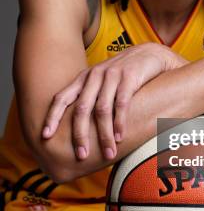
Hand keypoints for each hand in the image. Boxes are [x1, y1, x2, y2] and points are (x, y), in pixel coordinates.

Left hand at [42, 43, 186, 160]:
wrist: (152, 54)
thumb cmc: (126, 74)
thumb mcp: (104, 81)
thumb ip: (92, 96)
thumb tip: (79, 127)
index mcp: (84, 78)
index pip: (62, 97)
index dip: (52, 116)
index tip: (45, 136)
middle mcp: (95, 75)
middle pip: (81, 109)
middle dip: (80, 134)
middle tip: (81, 155)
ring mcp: (112, 75)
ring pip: (102, 110)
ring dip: (104, 135)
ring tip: (108, 153)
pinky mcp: (129, 77)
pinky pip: (121, 103)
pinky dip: (120, 122)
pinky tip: (120, 137)